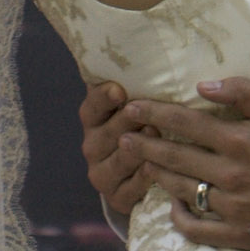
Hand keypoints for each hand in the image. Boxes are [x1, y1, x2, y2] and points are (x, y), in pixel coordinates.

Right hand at [79, 81, 156, 214]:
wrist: (139, 180)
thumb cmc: (142, 131)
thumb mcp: (135, 108)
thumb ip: (135, 87)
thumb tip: (151, 53)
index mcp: (94, 120)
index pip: (92, 106)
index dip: (104, 98)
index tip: (119, 90)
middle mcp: (93, 146)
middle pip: (109, 132)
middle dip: (128, 122)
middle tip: (146, 113)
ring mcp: (102, 174)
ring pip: (120, 159)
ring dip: (139, 147)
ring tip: (156, 135)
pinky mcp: (117, 198)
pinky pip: (131, 187)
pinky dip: (145, 177)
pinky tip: (157, 167)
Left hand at [133, 78, 249, 250]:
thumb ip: (243, 93)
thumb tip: (203, 85)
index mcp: (240, 141)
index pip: (184, 124)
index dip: (153, 114)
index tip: (131, 107)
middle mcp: (231, 174)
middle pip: (174, 157)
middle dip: (143, 144)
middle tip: (122, 136)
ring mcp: (234, 207)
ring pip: (182, 191)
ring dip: (158, 175)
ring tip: (143, 164)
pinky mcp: (242, 234)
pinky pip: (200, 230)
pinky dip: (181, 219)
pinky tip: (173, 206)